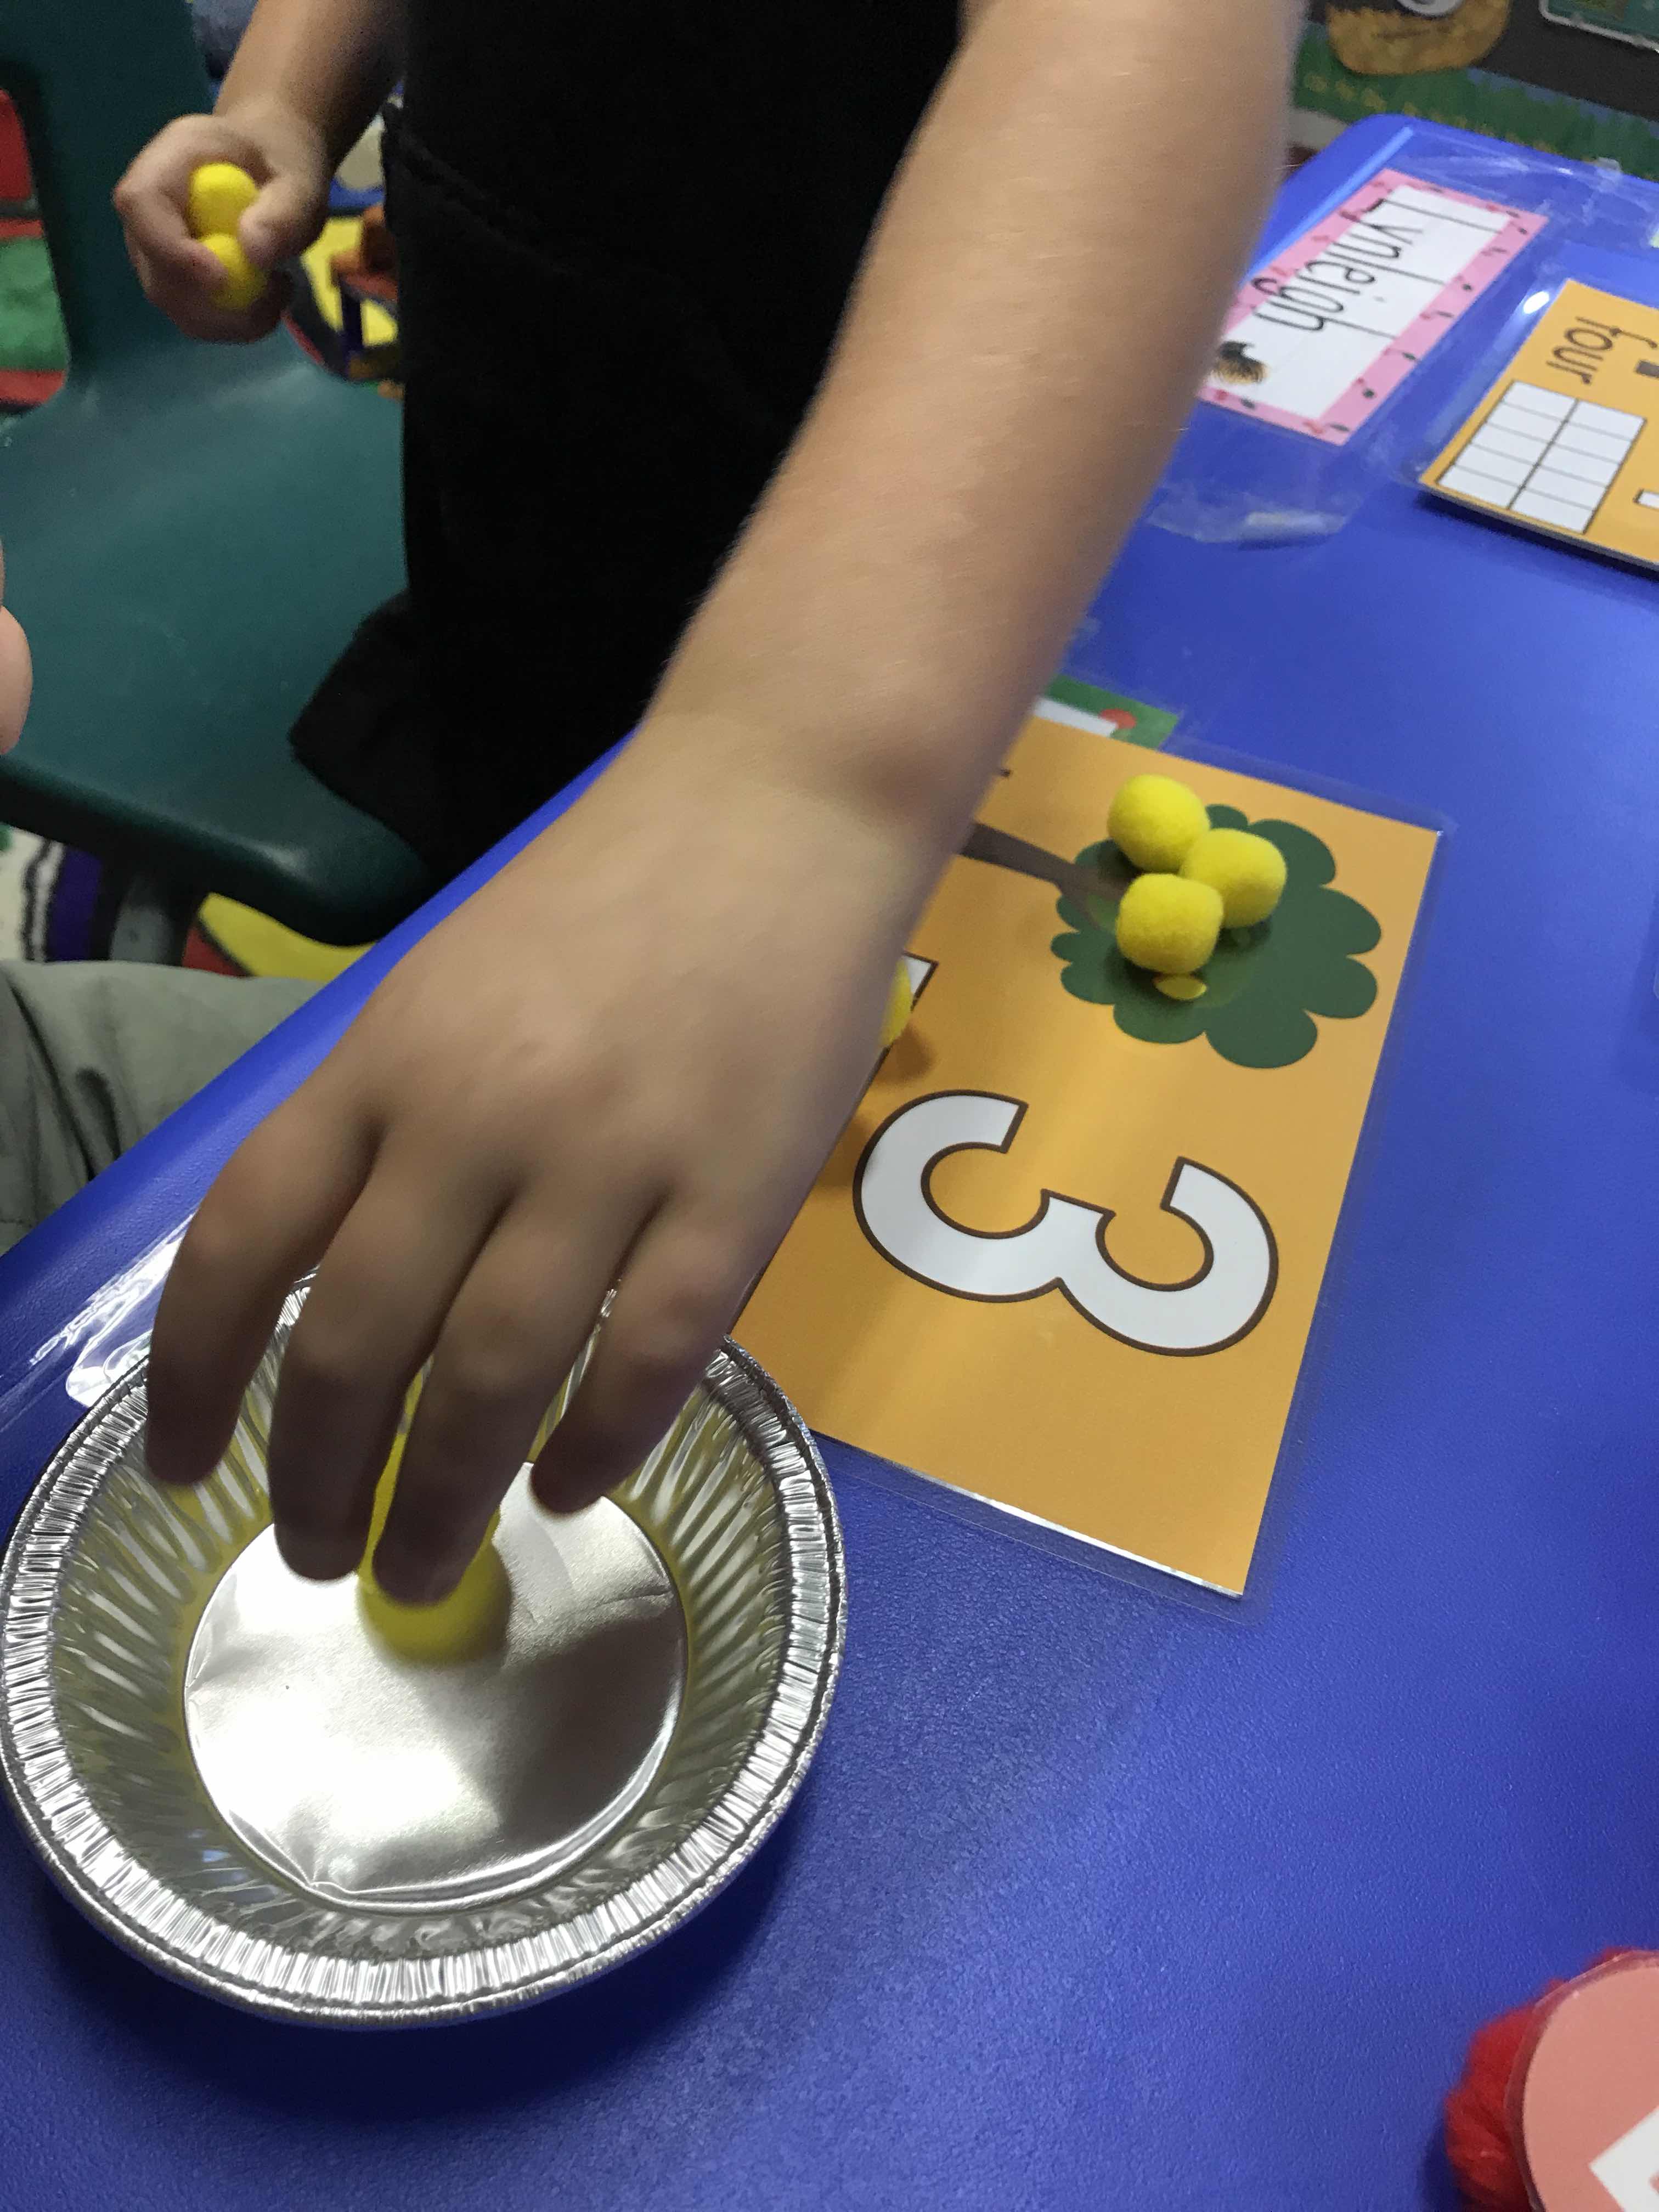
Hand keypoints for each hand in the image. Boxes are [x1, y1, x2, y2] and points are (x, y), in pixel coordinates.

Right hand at [113, 103, 331, 342]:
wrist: (271, 162)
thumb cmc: (280, 160)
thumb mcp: (299, 180)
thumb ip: (283, 212)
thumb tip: (255, 253)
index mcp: (169, 161)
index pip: (141, 205)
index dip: (173, 250)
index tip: (222, 279)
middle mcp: (149, 210)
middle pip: (157, 274)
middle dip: (216, 304)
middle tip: (278, 291)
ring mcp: (157, 250)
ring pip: (177, 307)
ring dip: (234, 319)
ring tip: (280, 288)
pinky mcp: (176, 280)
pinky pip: (197, 318)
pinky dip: (237, 323)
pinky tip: (268, 295)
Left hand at [145, 730, 930, 1600]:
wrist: (773, 803)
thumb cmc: (601, 900)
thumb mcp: (438, 988)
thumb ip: (378, 1127)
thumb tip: (332, 1303)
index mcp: (384, 1057)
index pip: (244, 1243)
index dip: (194, 1381)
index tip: (184, 1473)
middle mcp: (475, 1113)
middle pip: (360, 1342)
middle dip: (322, 1480)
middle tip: (320, 1560)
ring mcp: (610, 1155)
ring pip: (496, 1375)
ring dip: (444, 1497)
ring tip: (421, 1569)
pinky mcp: (734, 1190)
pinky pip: (649, 1358)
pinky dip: (597, 1446)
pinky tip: (570, 1489)